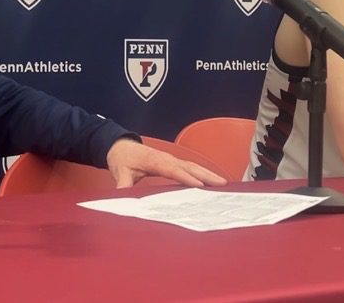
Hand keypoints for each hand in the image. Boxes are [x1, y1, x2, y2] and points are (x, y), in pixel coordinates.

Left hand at [105, 138, 226, 188]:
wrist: (121, 147)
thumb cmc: (122, 159)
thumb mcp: (120, 172)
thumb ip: (123, 184)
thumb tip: (123, 196)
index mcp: (154, 160)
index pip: (172, 170)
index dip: (186, 177)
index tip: (199, 185)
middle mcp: (166, 158)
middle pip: (189, 166)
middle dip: (206, 175)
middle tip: (221, 184)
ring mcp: (171, 160)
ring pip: (193, 166)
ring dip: (208, 173)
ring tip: (223, 183)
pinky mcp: (173, 163)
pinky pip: (190, 168)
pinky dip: (203, 173)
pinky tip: (212, 181)